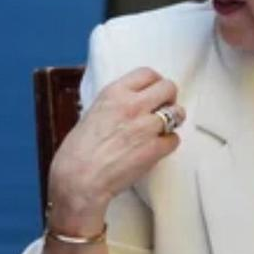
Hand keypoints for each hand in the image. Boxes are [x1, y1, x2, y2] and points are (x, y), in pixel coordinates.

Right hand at [45, 67, 182, 235]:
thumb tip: (130, 106)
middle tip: (163, 109)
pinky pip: (174, 139)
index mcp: (114, 93)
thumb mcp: (92, 114)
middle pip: (168, 87)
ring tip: (161, 130)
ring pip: (177, 113)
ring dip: (172, 121)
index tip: (154, 92)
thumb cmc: (77, 152)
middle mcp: (132, 105)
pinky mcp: (155, 149)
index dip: (155, 83)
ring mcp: (146, 127)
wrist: (78, 179)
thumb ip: (114, 106)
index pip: (147, 73)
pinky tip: (155, 149)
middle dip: (169, 98)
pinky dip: (167, 144)